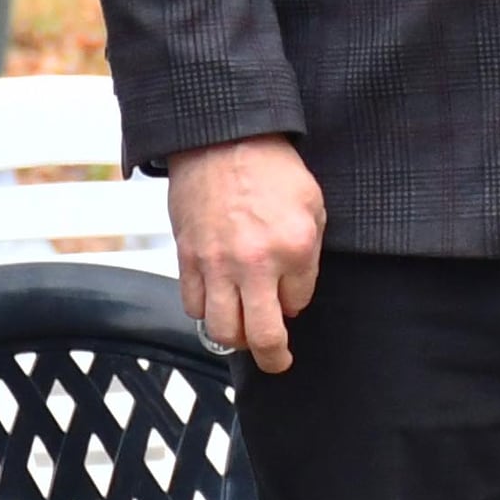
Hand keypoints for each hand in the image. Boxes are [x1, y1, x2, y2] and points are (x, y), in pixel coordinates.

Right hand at [170, 135, 326, 370]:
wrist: (222, 138)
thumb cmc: (272, 168)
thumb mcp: (312, 205)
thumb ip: (307, 255)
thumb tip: (290, 297)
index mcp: (295, 247)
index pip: (298, 305)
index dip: (295, 303)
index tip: (291, 294)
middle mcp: (255, 262)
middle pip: (261, 336)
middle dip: (274, 358)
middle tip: (277, 361)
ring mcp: (218, 263)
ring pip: (222, 331)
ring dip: (236, 339)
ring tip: (243, 332)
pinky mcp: (188, 257)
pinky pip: (194, 307)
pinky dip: (206, 313)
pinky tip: (217, 302)